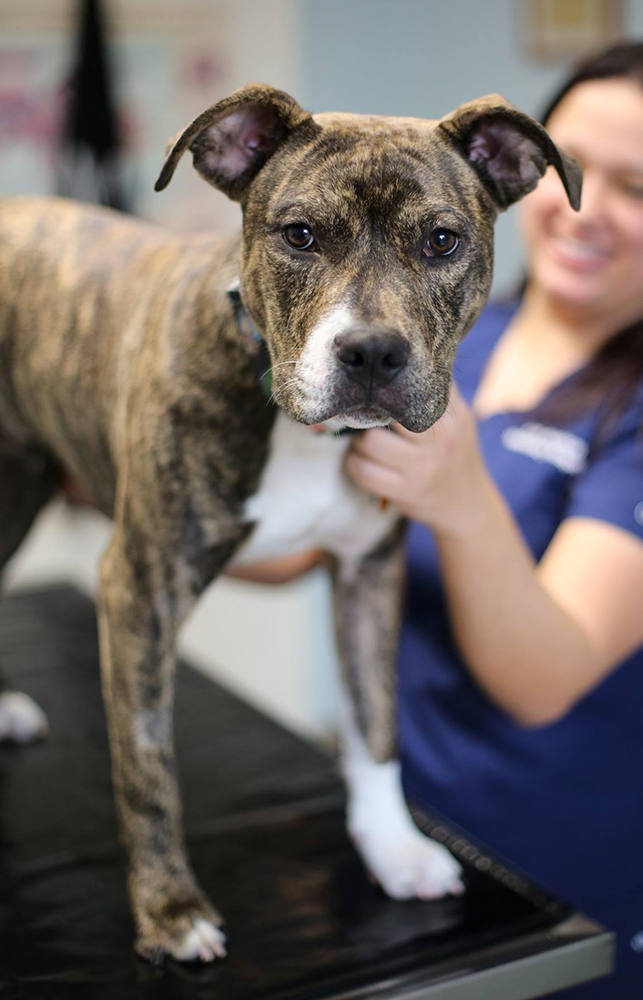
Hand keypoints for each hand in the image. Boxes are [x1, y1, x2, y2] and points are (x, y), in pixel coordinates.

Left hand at [345, 384, 488, 535]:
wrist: (467, 503)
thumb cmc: (456, 451)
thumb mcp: (459, 418)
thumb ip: (440, 390)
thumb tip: (417, 351)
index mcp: (451, 420)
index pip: (413, 392)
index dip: (385, 388)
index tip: (374, 388)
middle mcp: (438, 444)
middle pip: (385, 415)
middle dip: (368, 414)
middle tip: (364, 416)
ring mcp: (421, 470)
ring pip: (368, 443)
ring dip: (357, 441)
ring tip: (363, 440)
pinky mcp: (404, 493)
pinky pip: (363, 472)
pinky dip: (354, 463)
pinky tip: (361, 460)